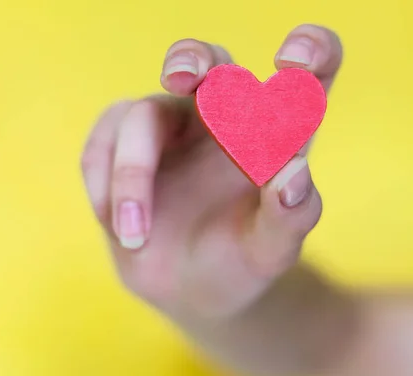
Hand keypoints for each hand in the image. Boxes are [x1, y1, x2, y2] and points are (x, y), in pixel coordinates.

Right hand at [81, 24, 342, 319]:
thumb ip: (289, 215)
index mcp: (274, 132)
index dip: (310, 49)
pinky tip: (124, 227)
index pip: (308, 73)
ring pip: (142, 113)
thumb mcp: (270, 251)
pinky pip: (102, 144)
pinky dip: (105, 186)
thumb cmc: (239, 261)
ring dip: (132, 173)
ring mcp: (170, 125)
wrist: (188, 289)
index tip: (291, 61)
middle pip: (211, 59)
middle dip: (193, 58)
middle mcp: (222, 115)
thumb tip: (292, 173)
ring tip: (136, 235)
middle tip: (181, 76)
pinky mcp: (123, 143)